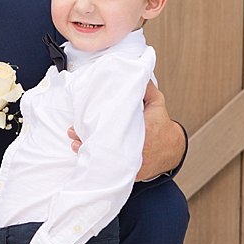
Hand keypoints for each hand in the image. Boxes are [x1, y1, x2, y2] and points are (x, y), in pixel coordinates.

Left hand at [67, 82, 184, 180]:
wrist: (171, 150)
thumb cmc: (161, 126)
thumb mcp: (157, 103)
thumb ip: (146, 89)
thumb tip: (136, 72)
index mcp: (144, 130)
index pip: (119, 126)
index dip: (101, 123)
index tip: (87, 118)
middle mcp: (136, 149)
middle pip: (107, 144)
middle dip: (87, 138)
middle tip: (73, 131)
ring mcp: (131, 162)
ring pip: (105, 158)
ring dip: (88, 151)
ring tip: (75, 142)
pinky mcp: (128, 170)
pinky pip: (109, 168)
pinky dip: (97, 162)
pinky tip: (85, 155)